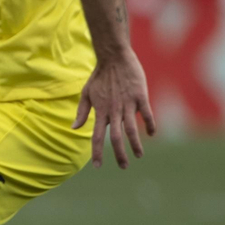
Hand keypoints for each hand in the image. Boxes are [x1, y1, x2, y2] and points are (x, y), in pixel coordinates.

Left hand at [74, 45, 156, 168]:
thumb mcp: (86, 93)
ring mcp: (128, 104)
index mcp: (100, 111)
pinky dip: (150, 125)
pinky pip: (147, 114)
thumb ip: (82, 112)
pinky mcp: (140, 96)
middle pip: (116, 138)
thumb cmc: (99, 76)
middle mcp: (114, 110)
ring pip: (132, 130)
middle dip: (120, 155)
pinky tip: (151, 133)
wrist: (114, 57)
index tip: (98, 166)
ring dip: (136, 145)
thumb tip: (74, 128)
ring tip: (138, 156)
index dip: (97, 152)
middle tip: (123, 167)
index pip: (97, 137)